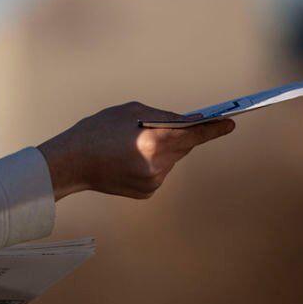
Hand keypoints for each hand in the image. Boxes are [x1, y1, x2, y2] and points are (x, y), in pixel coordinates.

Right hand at [38, 102, 234, 199]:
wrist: (72, 163)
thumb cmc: (98, 130)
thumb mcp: (130, 111)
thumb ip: (163, 116)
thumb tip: (188, 122)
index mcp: (154, 140)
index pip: (195, 133)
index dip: (214, 128)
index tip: (230, 123)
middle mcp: (158, 164)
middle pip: (185, 146)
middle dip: (181, 135)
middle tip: (164, 127)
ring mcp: (154, 181)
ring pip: (172, 159)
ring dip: (164, 149)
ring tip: (134, 144)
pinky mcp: (147, 192)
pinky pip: (161, 172)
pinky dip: (154, 163)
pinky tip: (131, 159)